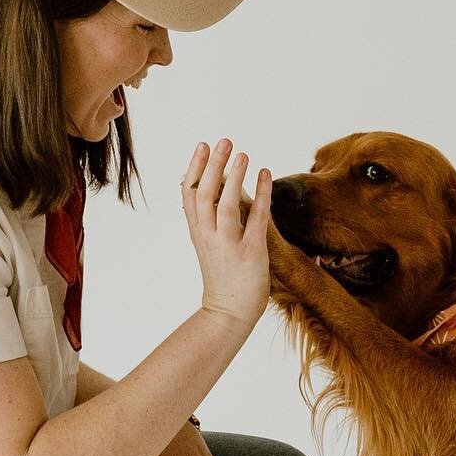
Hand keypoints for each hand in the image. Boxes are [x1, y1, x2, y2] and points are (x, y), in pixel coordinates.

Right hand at [182, 138, 270, 329]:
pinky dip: (262, 195)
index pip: (188, 195)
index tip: (201, 146)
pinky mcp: (250, 253)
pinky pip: (256, 219)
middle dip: (212, 165)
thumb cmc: (222, 276)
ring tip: (242, 154)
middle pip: (204, 195)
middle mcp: (208, 236)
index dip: (194, 169)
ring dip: (234, 178)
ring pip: (226, 206)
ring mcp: (228, 245)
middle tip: (223, 141)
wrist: (228, 313)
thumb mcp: (207, 244)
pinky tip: (266, 174)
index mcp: (197, 232)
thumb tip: (215, 188)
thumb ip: (207, 219)